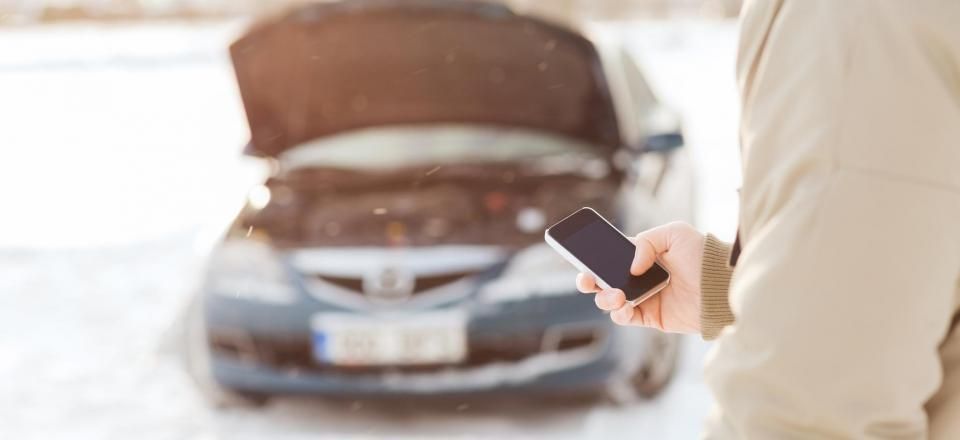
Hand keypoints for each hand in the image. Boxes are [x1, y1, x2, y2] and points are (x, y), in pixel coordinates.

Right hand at [575, 221, 703, 332]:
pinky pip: (624, 318)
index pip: (610, 256)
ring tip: (616, 294)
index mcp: (642, 255)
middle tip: (587, 280)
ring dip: (604, 297)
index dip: (593, 258)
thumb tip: (631, 267)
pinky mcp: (650, 317)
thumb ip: (646, 241)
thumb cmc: (704, 257)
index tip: (583, 258)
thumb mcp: (675, 233)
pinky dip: (618, 313)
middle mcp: (640, 277)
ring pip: (609, 300)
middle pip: (603, 280)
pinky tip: (624, 306)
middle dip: (588, 280)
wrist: (723, 287)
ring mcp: (644, 298)